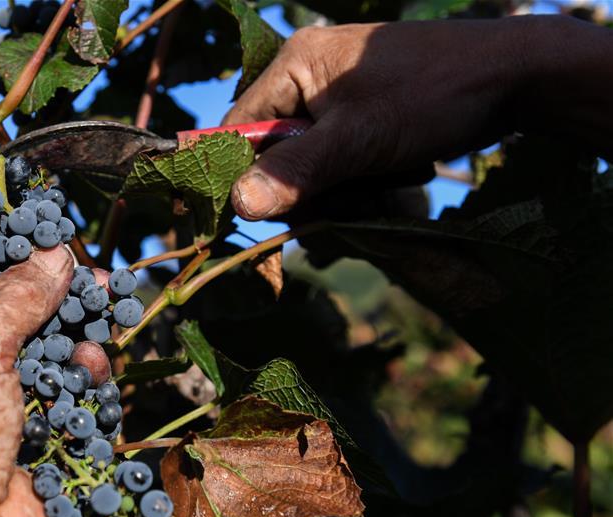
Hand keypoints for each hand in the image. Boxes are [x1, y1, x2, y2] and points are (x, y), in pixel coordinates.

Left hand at [0, 246, 72, 516]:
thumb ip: (13, 299)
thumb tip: (54, 255)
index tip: (16, 235)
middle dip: (39, 296)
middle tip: (78, 270)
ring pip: (33, 358)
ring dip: (66, 336)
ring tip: (96, 314)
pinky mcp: (22, 441)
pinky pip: (57, 396)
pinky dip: (79, 378)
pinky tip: (98, 363)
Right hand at [224, 15, 608, 220]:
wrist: (515, 78)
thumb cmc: (433, 95)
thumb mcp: (360, 138)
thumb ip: (296, 171)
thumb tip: (236, 204)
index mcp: (294, 66)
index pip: (237, 130)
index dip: (240, 176)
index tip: (255, 216)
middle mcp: (307, 79)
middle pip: (275, 157)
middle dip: (309, 189)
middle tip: (349, 197)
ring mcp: (337, 102)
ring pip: (310, 170)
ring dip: (343, 191)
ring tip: (384, 183)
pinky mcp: (363, 121)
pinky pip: (340, 166)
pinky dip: (363, 182)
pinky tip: (395, 176)